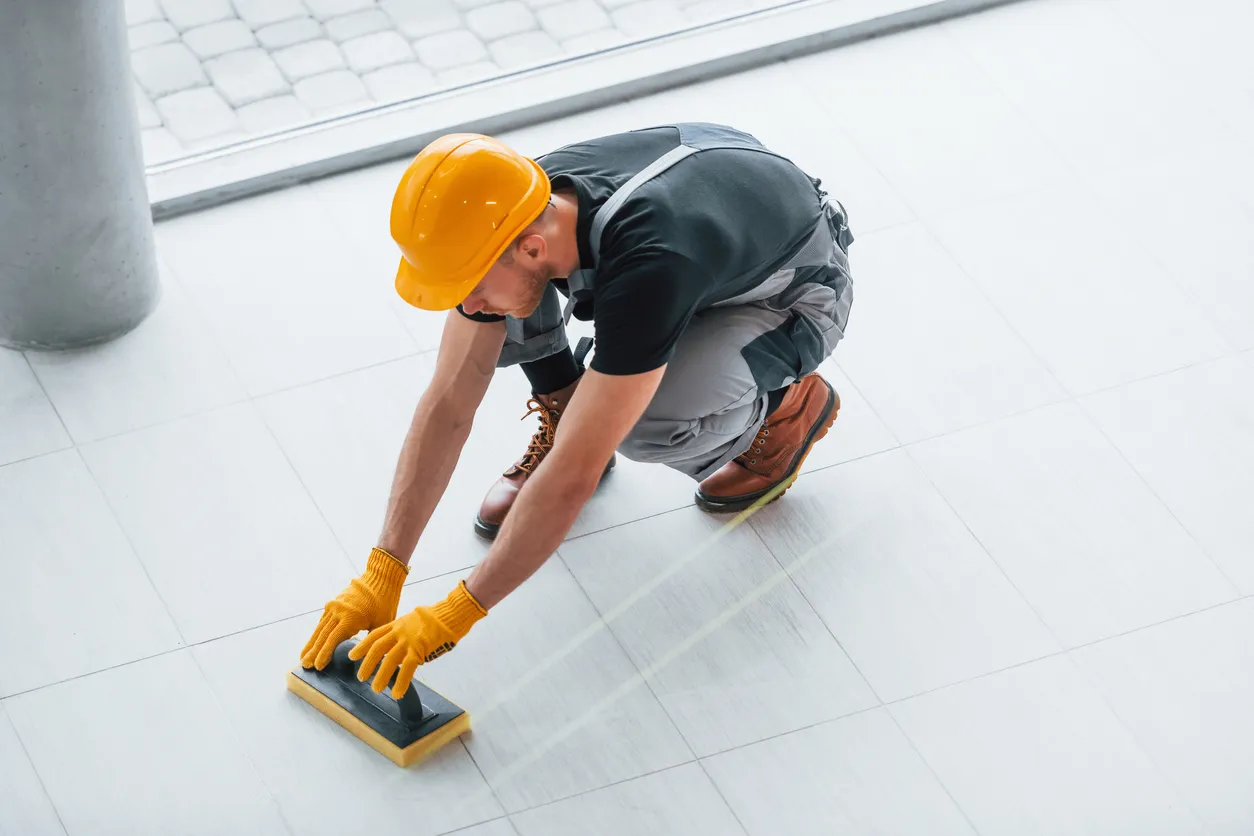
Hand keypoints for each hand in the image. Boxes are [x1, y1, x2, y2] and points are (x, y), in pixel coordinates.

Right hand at [300, 547, 408, 669]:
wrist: (380, 578)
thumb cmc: (385, 603)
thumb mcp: (382, 624)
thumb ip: (371, 641)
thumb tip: (366, 659)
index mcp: (350, 617)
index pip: (333, 639)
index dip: (324, 654)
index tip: (317, 666)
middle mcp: (338, 611)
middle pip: (323, 635)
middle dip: (313, 652)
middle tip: (305, 665)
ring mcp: (334, 606)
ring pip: (320, 628)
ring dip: (312, 643)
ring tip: (303, 657)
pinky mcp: (333, 603)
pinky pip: (323, 621)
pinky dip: (317, 633)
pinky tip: (312, 642)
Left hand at [349, 580, 486, 697]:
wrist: (451, 613)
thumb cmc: (437, 618)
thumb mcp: (414, 620)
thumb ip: (405, 633)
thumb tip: (402, 650)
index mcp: (398, 623)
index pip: (375, 635)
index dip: (362, 646)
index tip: (352, 655)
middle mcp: (400, 631)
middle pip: (377, 648)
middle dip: (367, 663)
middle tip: (360, 677)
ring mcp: (409, 640)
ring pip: (389, 660)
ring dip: (380, 676)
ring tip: (375, 689)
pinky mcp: (420, 649)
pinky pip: (407, 669)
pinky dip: (401, 682)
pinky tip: (397, 693)